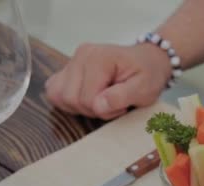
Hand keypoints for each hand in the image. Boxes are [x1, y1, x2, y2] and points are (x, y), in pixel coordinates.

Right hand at [45, 43, 170, 119]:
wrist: (148, 61)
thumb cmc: (148, 75)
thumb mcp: (144, 89)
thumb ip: (122, 97)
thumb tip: (98, 105)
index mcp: (99, 58)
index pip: (88, 98)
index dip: (105, 110)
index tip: (122, 106)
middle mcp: (81, 55)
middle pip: (70, 98)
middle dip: (92, 109)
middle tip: (113, 104)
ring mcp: (72, 60)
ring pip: (59, 96)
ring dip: (80, 107)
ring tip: (101, 100)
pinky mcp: (67, 68)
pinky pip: (55, 91)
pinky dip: (69, 101)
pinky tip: (87, 98)